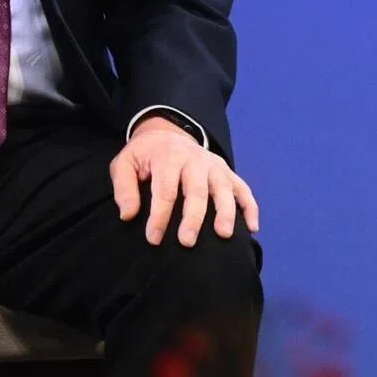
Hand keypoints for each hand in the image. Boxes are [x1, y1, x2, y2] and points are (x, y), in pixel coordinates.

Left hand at [109, 116, 259, 247]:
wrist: (166, 133)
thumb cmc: (145, 156)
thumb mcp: (125, 163)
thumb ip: (124, 187)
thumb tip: (128, 214)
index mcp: (167, 156)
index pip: (165, 189)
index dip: (159, 216)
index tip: (153, 238)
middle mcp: (194, 159)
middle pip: (196, 190)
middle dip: (193, 217)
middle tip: (186, 242)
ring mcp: (214, 165)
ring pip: (223, 189)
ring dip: (225, 212)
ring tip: (223, 235)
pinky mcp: (227, 172)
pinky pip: (243, 189)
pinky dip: (251, 207)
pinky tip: (253, 228)